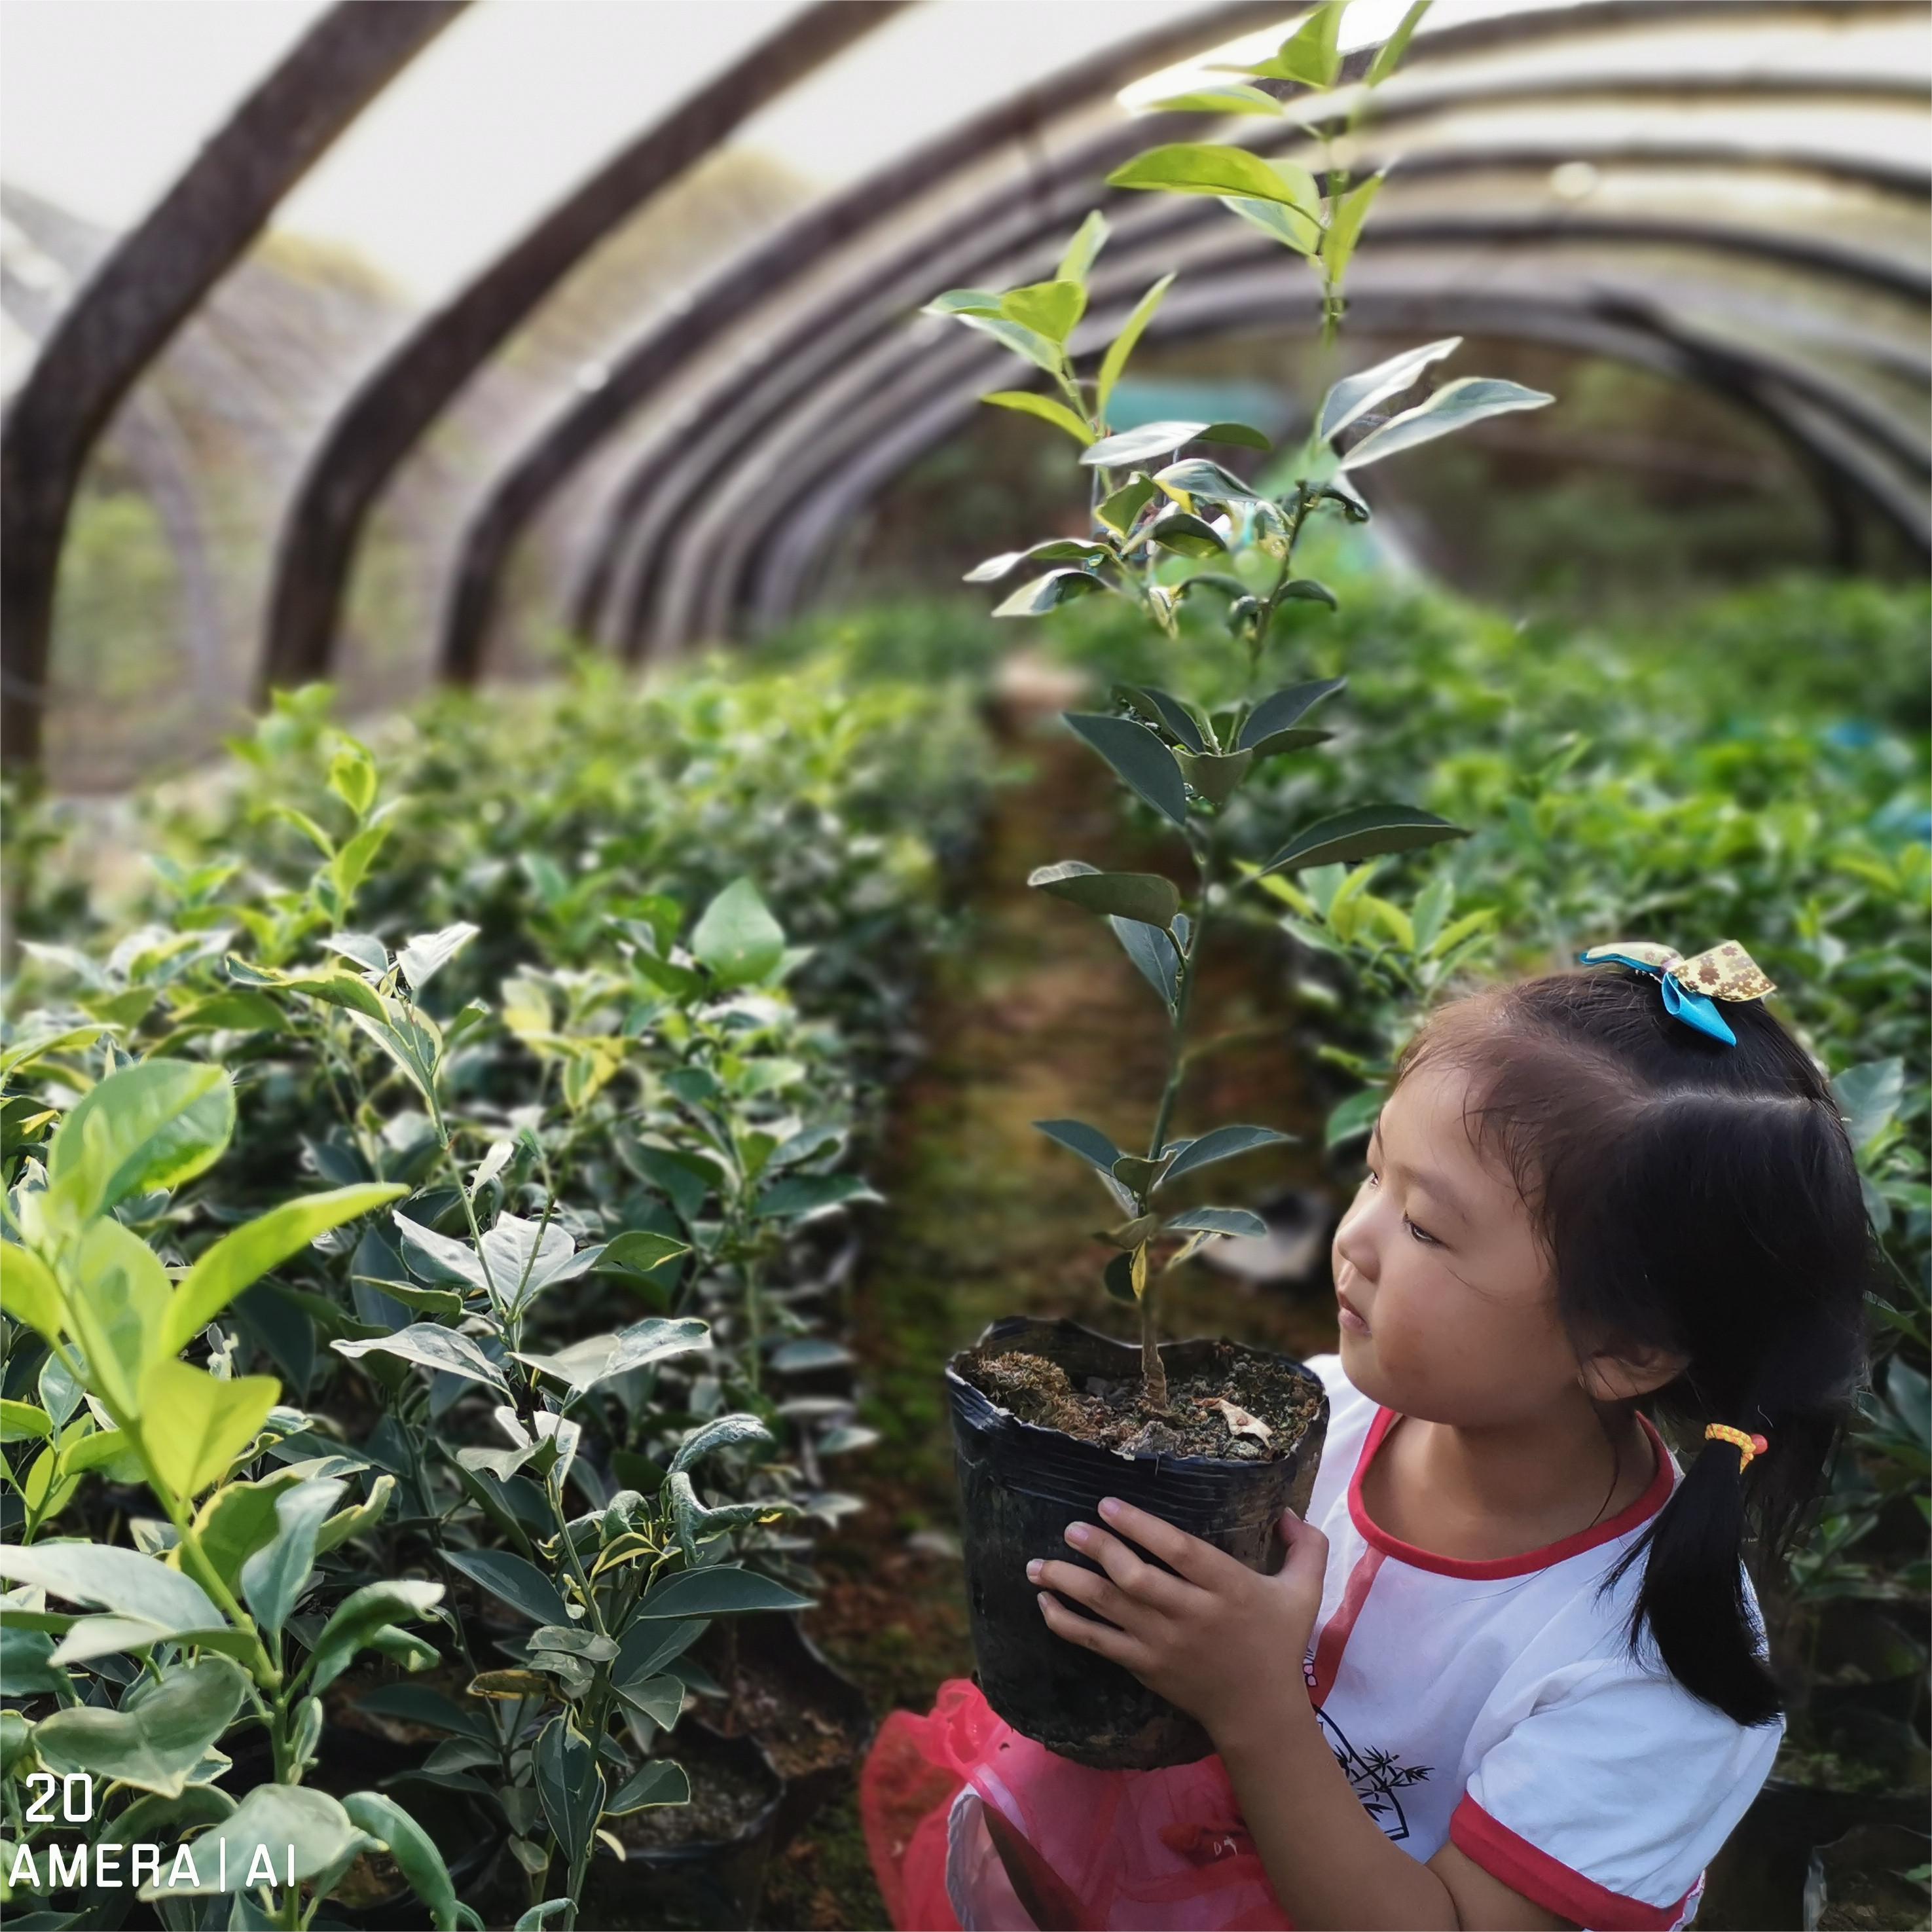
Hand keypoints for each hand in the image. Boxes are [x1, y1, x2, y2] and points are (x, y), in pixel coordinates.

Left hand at [1029, 1495, 1326, 1745]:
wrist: (1259, 1713)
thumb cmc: (1277, 1644)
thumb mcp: (1305, 1593)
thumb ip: (1307, 1546)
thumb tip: (1287, 1508)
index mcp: (1227, 1588)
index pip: (1178, 1551)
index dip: (1140, 1526)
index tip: (1107, 1504)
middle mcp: (1191, 1614)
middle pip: (1136, 1578)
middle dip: (1098, 1550)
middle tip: (1070, 1528)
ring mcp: (1163, 1644)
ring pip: (1109, 1608)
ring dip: (1069, 1585)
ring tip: (1038, 1565)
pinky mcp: (1145, 1667)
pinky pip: (1099, 1643)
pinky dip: (1068, 1624)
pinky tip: (1045, 1605)